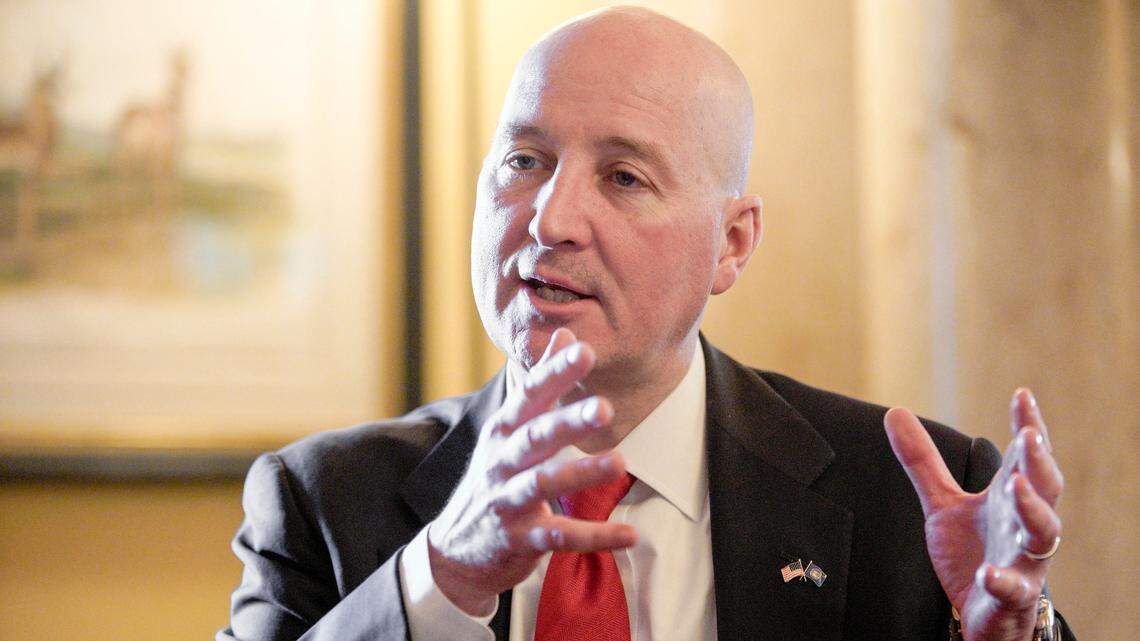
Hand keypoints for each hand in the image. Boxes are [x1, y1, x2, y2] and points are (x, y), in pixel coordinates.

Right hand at [426, 328, 637, 614]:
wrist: (455, 548)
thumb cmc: (494, 475)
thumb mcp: (509, 427)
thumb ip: (541, 382)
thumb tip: (566, 332)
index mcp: (504, 428)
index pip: (530, 394)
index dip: (554, 372)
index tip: (584, 350)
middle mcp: (502, 460)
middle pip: (536, 436)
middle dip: (569, 422)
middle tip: (605, 408)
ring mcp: (507, 500)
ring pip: (543, 484)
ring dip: (581, 473)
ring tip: (620, 461)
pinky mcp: (519, 539)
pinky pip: (559, 537)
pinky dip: (594, 536)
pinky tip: (628, 533)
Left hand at [885, 389, 1063, 640]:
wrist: (982, 613)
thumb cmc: (973, 553)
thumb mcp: (942, 503)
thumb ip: (922, 461)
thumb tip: (894, 411)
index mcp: (1010, 497)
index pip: (1026, 457)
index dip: (1028, 426)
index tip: (1022, 395)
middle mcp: (1024, 523)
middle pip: (1044, 487)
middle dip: (1038, 461)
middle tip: (1029, 435)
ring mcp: (1023, 560)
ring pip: (1042, 532)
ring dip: (1032, 508)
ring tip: (1015, 486)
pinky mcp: (1012, 596)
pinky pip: (1013, 588)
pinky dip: (1003, 580)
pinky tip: (987, 573)